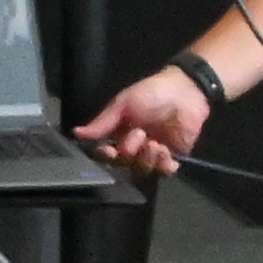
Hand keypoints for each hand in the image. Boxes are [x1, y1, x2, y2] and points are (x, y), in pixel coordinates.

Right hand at [76, 67, 212, 177]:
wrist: (186, 91)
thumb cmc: (153, 93)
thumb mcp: (124, 104)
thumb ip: (102, 122)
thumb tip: (76, 132)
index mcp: (120, 132)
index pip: (106, 152)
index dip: (106, 156)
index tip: (109, 150)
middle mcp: (135, 146)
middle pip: (124, 164)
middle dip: (129, 153)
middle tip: (139, 134)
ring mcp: (154, 153)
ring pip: (143, 170)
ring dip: (147, 159)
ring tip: (155, 143)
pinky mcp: (173, 157)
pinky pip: (164, 172)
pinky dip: (163, 166)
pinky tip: (165, 151)